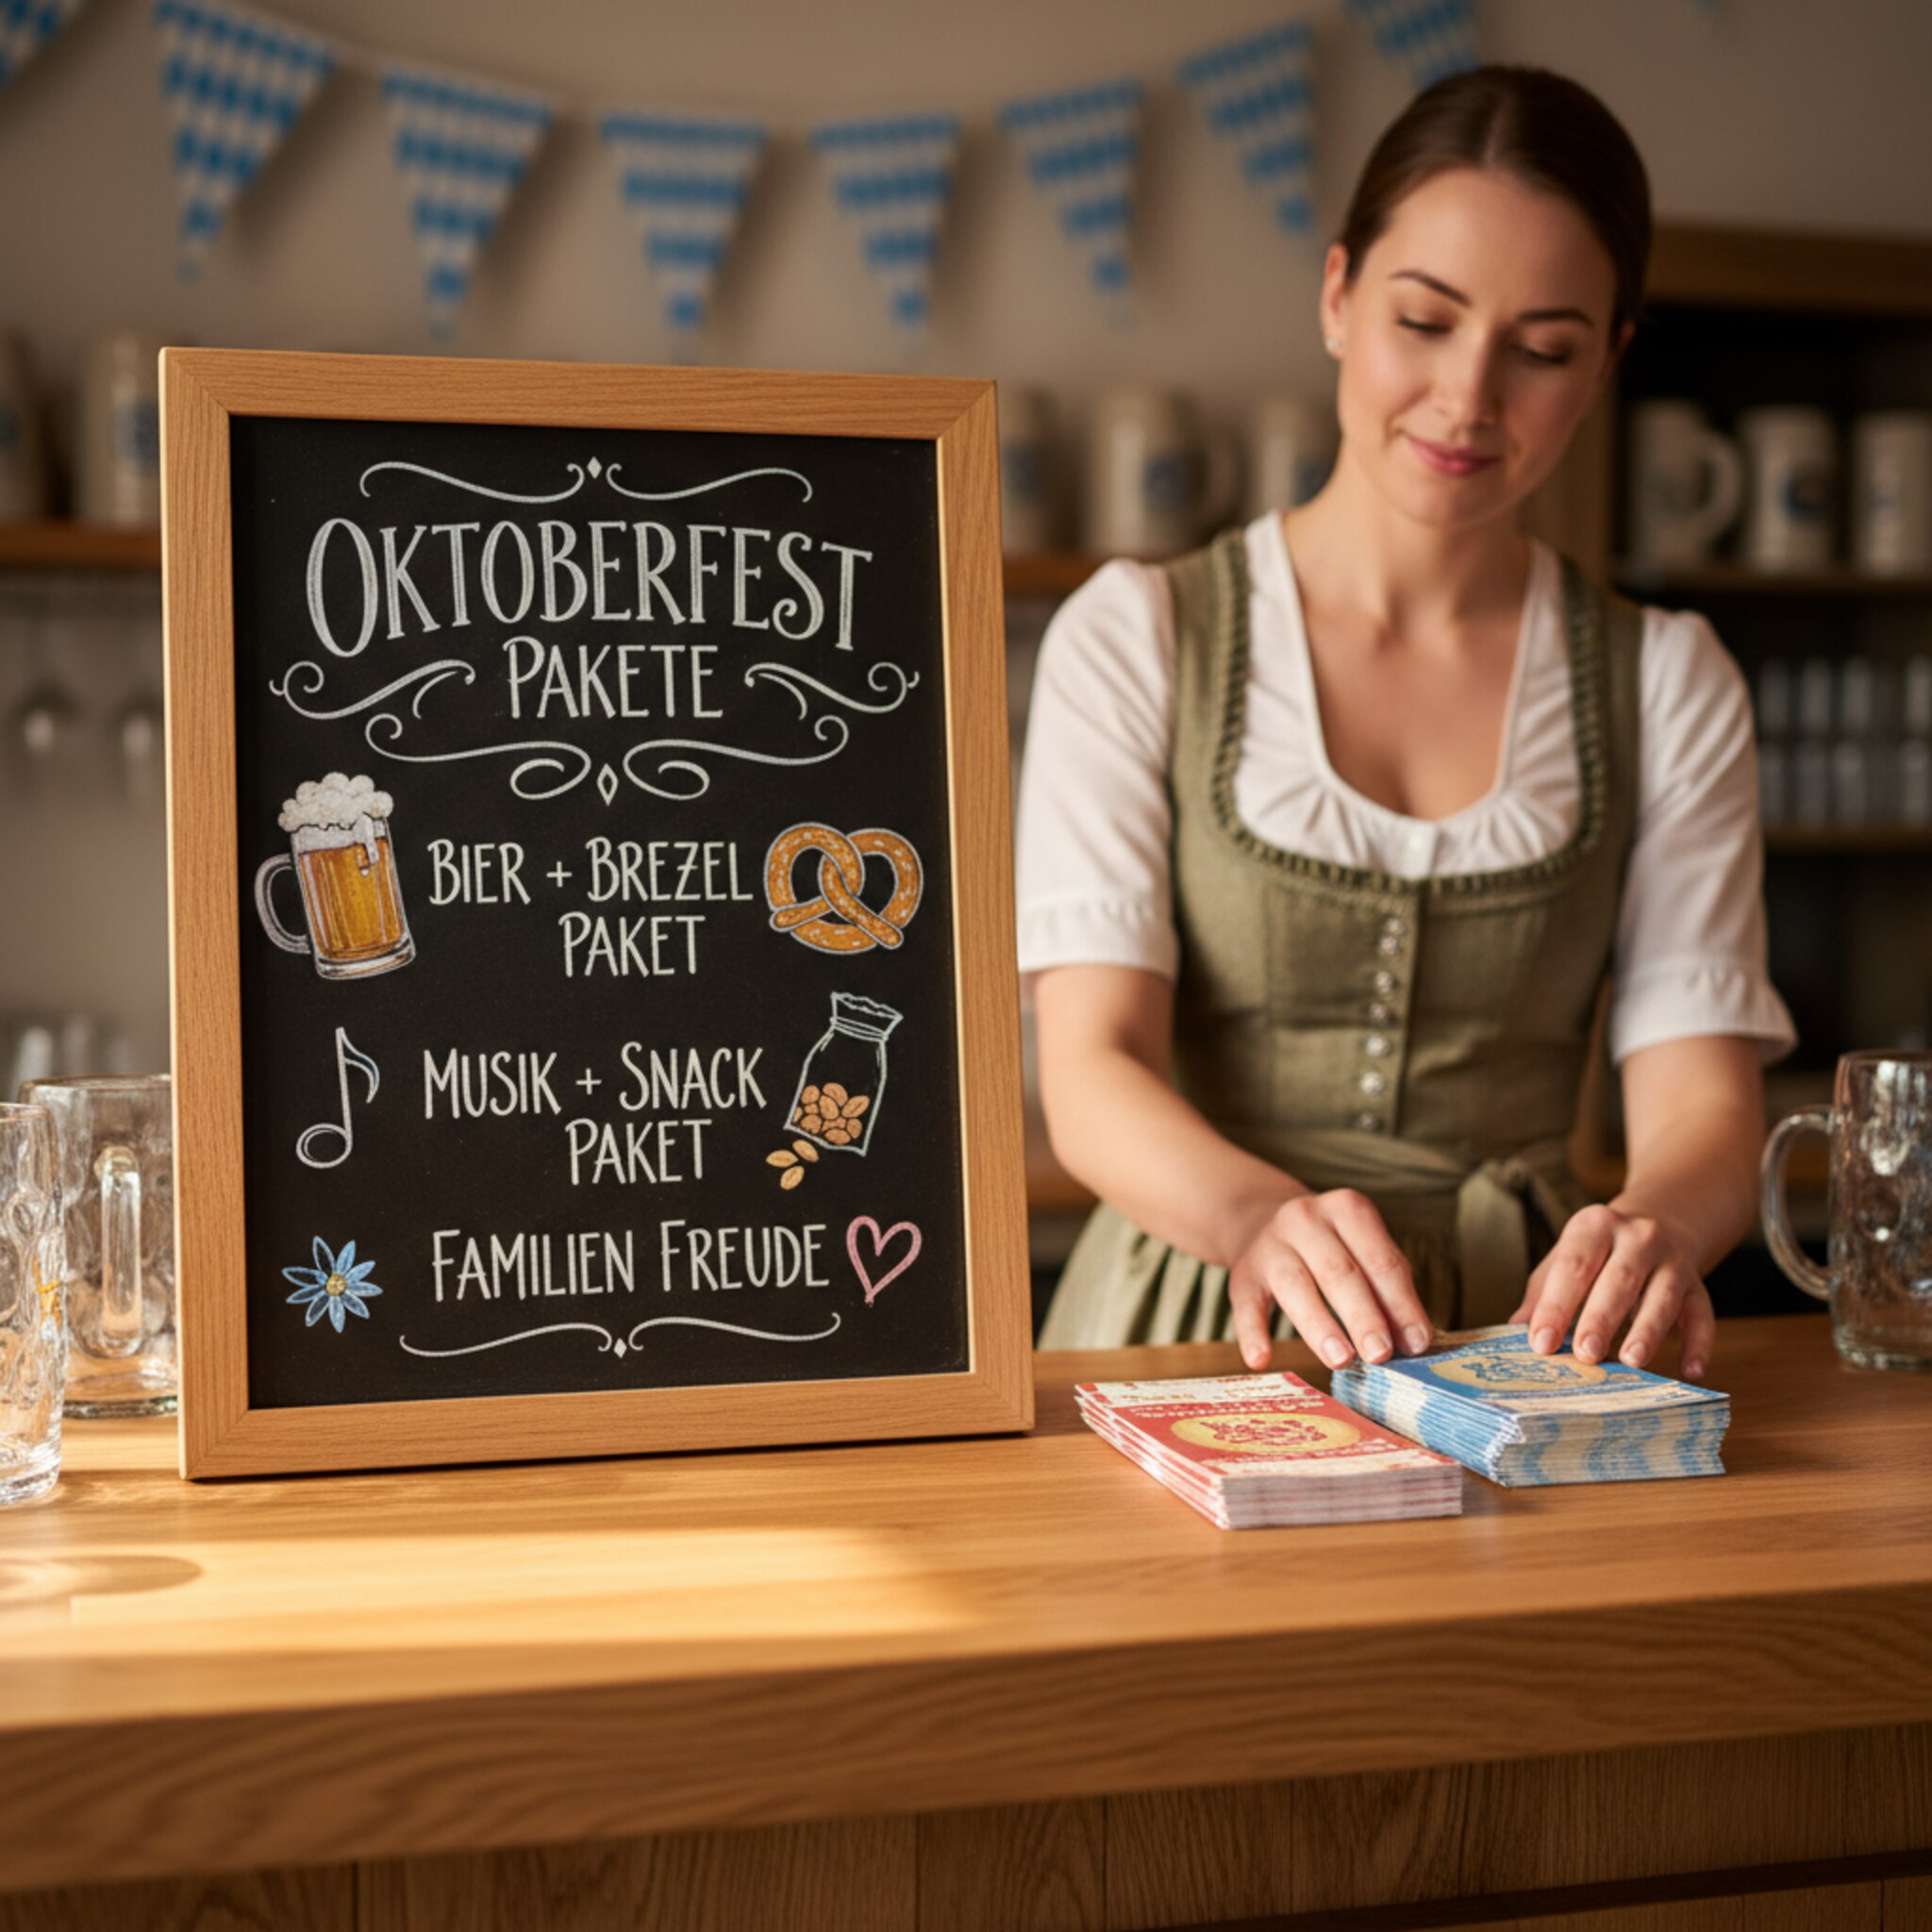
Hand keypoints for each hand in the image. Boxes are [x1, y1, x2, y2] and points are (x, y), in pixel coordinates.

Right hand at [1229, 1189, 1434, 1372]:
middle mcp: (1305, 1220)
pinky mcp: (1242, 1274)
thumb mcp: (1361, 1247)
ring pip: (1295, 1285)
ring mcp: (1269, 1245)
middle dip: (1363, 1316)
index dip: (1401, 1303)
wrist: (1261, 1218)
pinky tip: (1261, 1360)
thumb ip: (1386, 1287)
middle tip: (1381, 1355)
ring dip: (1319, 1325)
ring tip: (1341, 1359)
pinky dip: (1252, 1333)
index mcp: (1346, 1210)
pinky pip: (1245, 1305)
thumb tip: (1411, 1340)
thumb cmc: (1331, 1245)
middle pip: (1339, 1272)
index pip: (1380, 1260)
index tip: (1416, 1342)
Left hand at [1508, 1203, 1714, 1379]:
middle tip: (1585, 1354)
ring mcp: (1673, 1261)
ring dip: (1647, 1330)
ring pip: (1663, 1296)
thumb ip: (1542, 1293)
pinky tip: (1690, 1371)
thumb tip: (1514, 1331)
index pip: (1573, 1265)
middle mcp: (1639, 1238)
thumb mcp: (1566, 1258)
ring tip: (1631, 1361)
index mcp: (1595, 1227)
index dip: (1556, 1304)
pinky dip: (1699, 1344)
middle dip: (1601, 1318)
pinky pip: (1703, 1315)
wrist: (1659, 1222)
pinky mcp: (1698, 1287)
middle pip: (1620, 1279)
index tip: (1541, 1342)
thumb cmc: (1598, 1253)